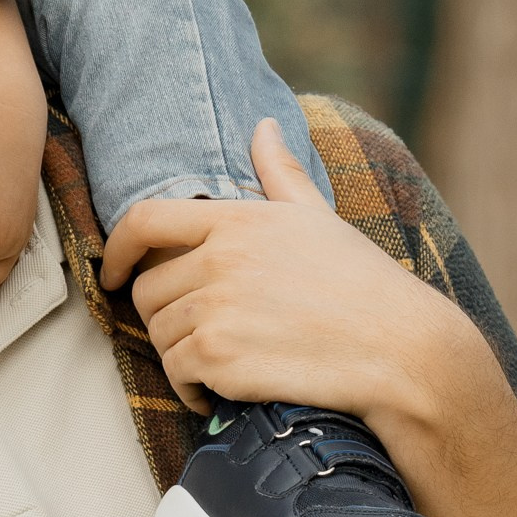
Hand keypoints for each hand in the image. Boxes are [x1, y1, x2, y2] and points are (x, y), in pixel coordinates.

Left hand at [99, 117, 469, 424]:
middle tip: (199, 333)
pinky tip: (221, 391)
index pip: (144, 219)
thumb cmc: (364, 285)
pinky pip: (176, 373)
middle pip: (147, 288)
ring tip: (219, 362)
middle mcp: (220, 259)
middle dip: (163, 315)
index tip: (114, 272)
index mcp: (238, 220)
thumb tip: (262, 125)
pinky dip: (191, 389)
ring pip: (158, 334)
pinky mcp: (218, 356)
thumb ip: (280, 173)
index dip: (118, 249)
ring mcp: (216, 308)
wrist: (402, 352)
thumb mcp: (318, 218)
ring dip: (180, 354)